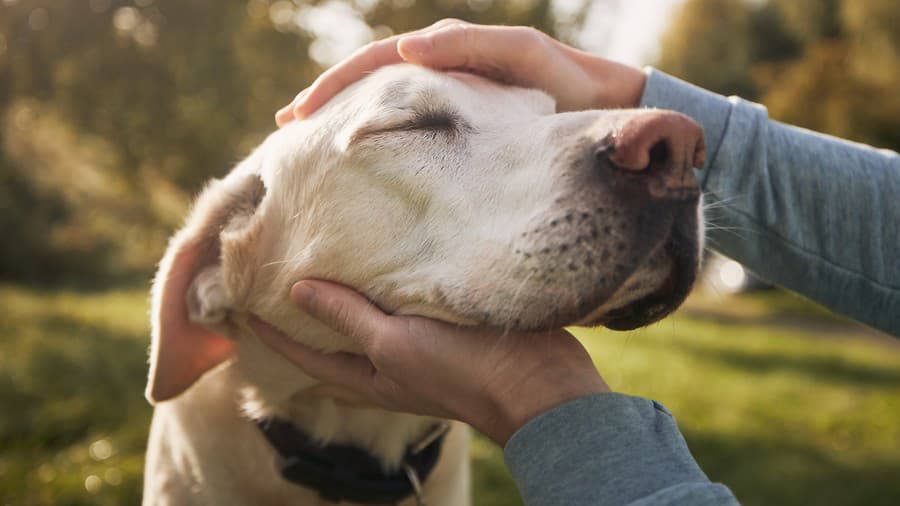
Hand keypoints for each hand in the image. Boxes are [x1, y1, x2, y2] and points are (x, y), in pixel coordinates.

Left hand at [250, 280, 610, 444]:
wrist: (538, 382)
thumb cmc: (461, 369)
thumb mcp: (395, 343)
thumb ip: (348, 317)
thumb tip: (297, 290)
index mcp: (371, 375)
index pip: (307, 354)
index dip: (272, 333)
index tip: (242, 304)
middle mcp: (390, 364)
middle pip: (335, 340)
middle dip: (306, 315)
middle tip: (278, 280)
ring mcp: (420, 347)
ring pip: (370, 320)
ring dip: (346, 297)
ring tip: (325, 263)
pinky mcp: (448, 327)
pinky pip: (405, 305)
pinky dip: (387, 285)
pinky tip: (387, 260)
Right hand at [275, 19, 646, 125]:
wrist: (604, 111)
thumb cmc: (567, 83)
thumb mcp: (523, 57)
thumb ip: (472, 48)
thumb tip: (409, 51)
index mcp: (447, 51)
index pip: (377, 64)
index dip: (336, 86)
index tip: (301, 114)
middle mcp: (441, 71)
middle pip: (369, 82)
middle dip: (327, 102)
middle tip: (287, 130)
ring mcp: (449, 99)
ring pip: (384, 106)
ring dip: (346, 121)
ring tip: (309, 145)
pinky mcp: (462, 128)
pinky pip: (409, 128)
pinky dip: (379, 138)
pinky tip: (360, 161)